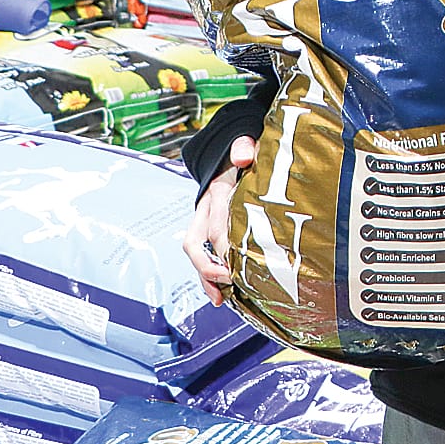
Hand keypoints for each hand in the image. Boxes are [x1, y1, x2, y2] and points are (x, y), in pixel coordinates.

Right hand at [182, 135, 255, 305]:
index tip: (234, 262)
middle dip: (209, 266)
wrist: (236, 151)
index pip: (215, 223)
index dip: (222, 245)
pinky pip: (203, 254)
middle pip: (196, 242)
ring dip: (205, 277)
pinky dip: (210, 274)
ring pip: (196, 253)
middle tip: (226, 282)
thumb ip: (245, 148)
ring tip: (219, 298)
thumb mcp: (248, 145)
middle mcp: (205, 207)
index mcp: (216, 191)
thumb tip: (243, 156)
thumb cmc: (246, 153)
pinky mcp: (209, 228)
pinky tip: (220, 292)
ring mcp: (205, 219)